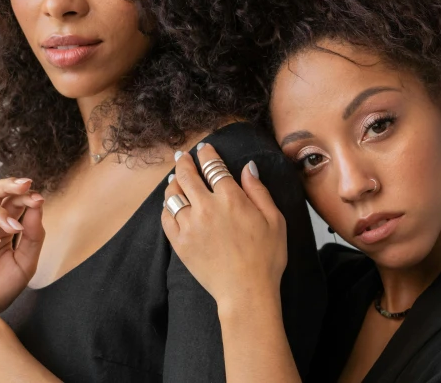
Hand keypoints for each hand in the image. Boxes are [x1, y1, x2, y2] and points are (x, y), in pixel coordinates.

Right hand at [0, 178, 45, 312]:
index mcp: (2, 228)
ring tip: (13, 228)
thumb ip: (34, 237)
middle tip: (25, 185)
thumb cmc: (0, 290)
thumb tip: (38, 206)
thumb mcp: (25, 264)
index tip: (38, 198)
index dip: (24, 196)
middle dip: (8, 186)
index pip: (13, 201)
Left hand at [161, 144, 287, 310]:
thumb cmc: (266, 258)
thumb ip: (258, 191)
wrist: (246, 292)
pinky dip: (166, 207)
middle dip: (184, 162)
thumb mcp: (275, 220)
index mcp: (231, 199)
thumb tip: (248, 167)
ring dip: (173, 182)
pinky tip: (171, 204)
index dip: (207, 153)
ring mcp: (190, 225)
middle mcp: (207, 208)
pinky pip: (166, 217)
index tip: (204, 148)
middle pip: (187, 175)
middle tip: (183, 156)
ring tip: (175, 178)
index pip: (213, 166)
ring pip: (172, 195)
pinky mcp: (180, 243)